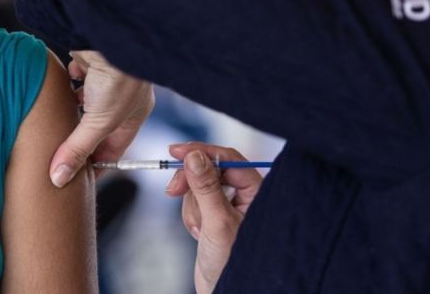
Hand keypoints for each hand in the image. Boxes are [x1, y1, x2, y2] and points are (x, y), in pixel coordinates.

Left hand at [48, 50, 154, 187]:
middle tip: (59, 153)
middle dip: (79, 138)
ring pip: (84, 102)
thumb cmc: (119, 77)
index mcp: (134, 115)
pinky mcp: (88, 62)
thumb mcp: (97, 122)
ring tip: (56, 124)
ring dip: (71, 112)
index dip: (97, 164)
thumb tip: (59, 178)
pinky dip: (67, 84)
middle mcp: (122, 97)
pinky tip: (60, 89)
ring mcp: (105, 78)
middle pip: (96, 126)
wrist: (109, 34)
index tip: (78, 177)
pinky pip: (75, 78)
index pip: (115, 148)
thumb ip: (77, 149)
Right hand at [167, 142, 262, 293]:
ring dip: (192, 207)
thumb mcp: (217, 222)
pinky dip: (191, 215)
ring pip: (198, 186)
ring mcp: (229, 206)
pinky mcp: (215, 217)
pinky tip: (198, 234)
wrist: (226, 292)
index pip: (229, 159)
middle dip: (191, 183)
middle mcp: (246, 196)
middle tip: (172, 190)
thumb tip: (194, 156)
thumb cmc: (233, 264)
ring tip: (199, 230)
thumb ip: (206, 187)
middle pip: (209, 169)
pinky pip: (194, 202)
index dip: (202, 152)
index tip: (176, 151)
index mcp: (257, 192)